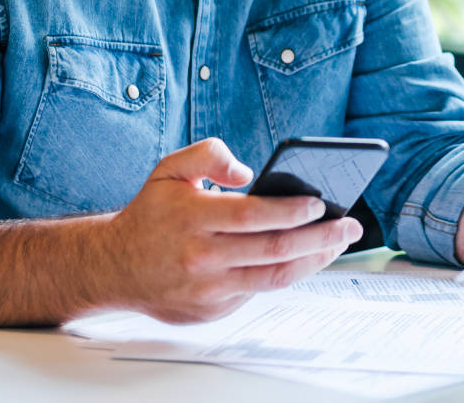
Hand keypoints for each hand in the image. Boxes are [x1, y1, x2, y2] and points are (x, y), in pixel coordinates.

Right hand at [105, 138, 361, 322]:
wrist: (113, 266)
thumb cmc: (151, 213)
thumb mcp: (169, 168)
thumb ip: (208, 153)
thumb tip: (247, 171)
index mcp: (193, 218)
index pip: (253, 216)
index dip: (292, 210)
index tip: (321, 202)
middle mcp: (202, 256)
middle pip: (274, 249)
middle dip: (320, 237)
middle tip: (350, 224)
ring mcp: (208, 288)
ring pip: (274, 278)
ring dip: (314, 261)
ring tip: (339, 242)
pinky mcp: (212, 310)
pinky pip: (258, 291)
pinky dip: (287, 274)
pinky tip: (308, 257)